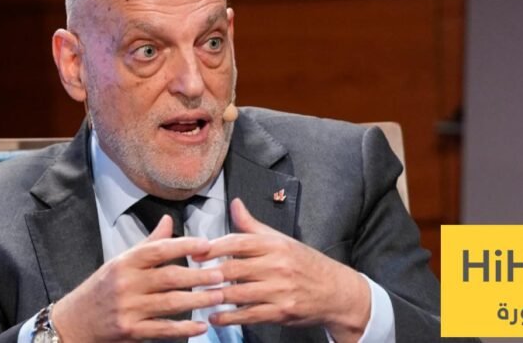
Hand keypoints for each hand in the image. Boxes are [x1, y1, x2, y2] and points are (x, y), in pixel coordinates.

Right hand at [50, 215, 224, 341]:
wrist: (74, 322)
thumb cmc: (101, 288)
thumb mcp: (120, 262)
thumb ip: (148, 244)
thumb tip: (169, 220)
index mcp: (125, 262)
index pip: (158, 250)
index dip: (184, 245)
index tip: (207, 245)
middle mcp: (126, 283)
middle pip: (169, 277)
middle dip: (198, 276)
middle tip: (222, 274)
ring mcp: (128, 309)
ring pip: (170, 303)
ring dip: (197, 300)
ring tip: (219, 297)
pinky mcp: (130, 331)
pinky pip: (162, 329)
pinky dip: (183, 328)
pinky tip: (201, 326)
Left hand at [195, 198, 370, 342]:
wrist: (336, 292)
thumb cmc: (304, 263)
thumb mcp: (281, 240)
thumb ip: (252, 225)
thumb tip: (235, 204)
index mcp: (274, 244)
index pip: (238, 242)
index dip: (213, 247)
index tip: (194, 251)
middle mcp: (277, 265)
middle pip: (234, 268)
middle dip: (208, 274)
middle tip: (186, 277)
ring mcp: (279, 290)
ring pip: (238, 293)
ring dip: (214, 297)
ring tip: (195, 297)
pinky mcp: (281, 311)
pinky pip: (249, 315)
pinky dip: (229, 318)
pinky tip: (214, 318)